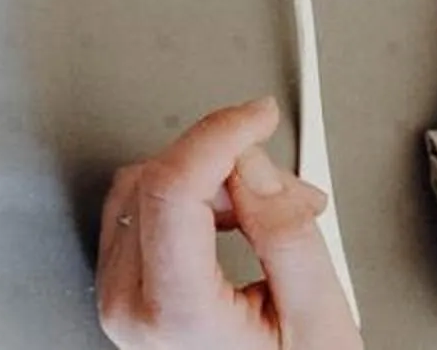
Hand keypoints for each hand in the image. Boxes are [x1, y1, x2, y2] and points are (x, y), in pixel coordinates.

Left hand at [98, 97, 362, 349]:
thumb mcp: (318, 322)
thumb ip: (288, 237)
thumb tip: (254, 165)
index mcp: (173, 313)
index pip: (172, 186)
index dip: (218, 136)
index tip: (256, 115)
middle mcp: (129, 305)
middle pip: (159, 182)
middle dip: (230, 168)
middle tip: (291, 190)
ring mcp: (118, 299)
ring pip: (145, 189)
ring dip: (212, 183)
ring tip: (275, 214)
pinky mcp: (122, 290)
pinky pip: (142, 214)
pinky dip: (192, 202)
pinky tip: (238, 221)